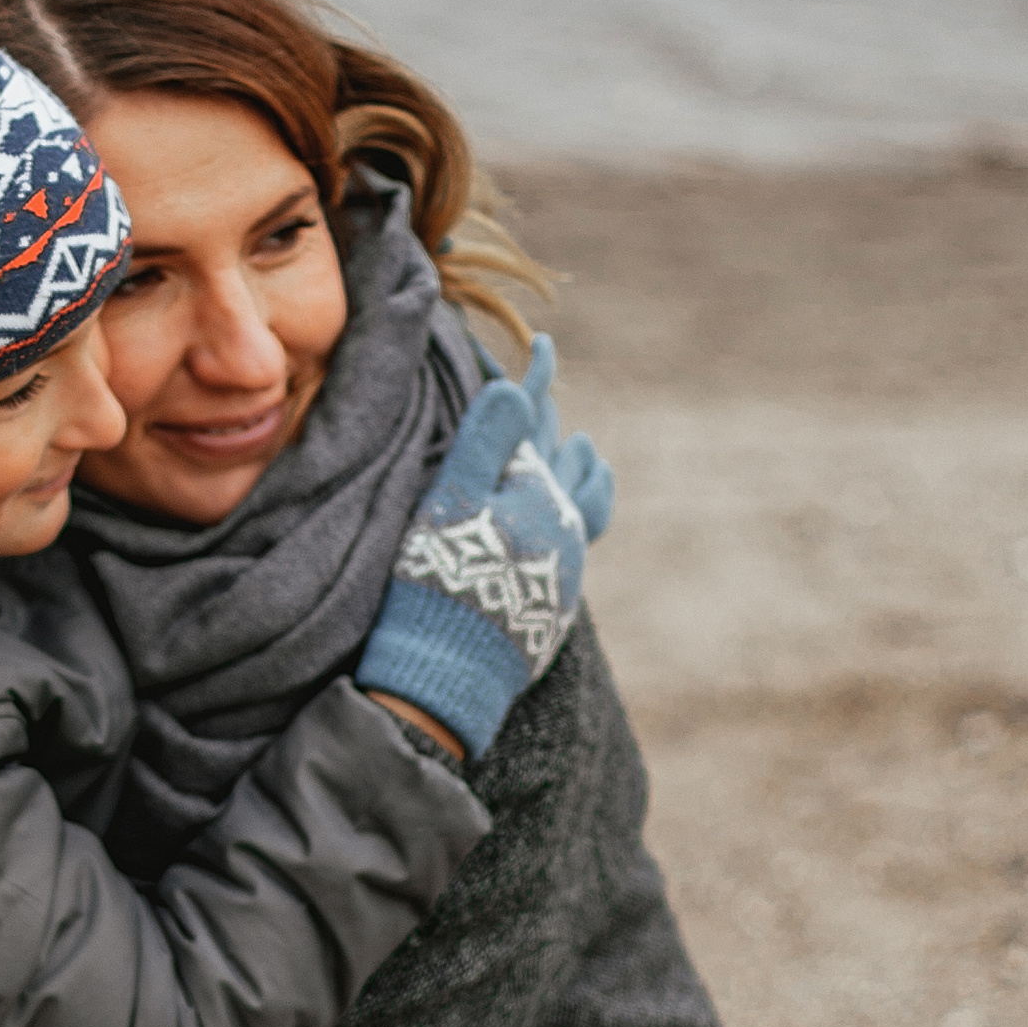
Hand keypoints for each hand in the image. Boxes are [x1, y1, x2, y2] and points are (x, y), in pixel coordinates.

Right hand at [354, 344, 606, 757]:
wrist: (451, 681)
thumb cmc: (440, 588)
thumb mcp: (449, 508)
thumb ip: (483, 446)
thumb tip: (516, 388)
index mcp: (535, 496)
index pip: (538, 424)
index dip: (537, 382)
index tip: (544, 345)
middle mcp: (560, 530)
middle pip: (568, 462)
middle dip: (555, 425)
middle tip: (549, 397)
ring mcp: (563, 570)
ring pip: (586, 505)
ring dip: (583, 472)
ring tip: (585, 455)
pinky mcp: (555, 606)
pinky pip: (578, 545)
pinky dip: (576, 518)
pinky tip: (564, 526)